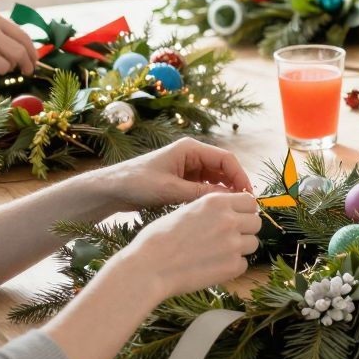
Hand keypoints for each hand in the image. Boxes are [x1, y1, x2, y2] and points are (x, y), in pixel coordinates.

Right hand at [0, 13, 38, 74]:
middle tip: (29, 70)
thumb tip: (24, 47)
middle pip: (21, 48)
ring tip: (0, 65)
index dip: (32, 49)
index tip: (35, 58)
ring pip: (12, 60)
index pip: (22, 34)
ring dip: (10, 66)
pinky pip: (1, 67)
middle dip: (29, 62)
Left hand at [85, 138, 252, 214]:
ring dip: (225, 192)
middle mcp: (192, 155)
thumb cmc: (137, 183)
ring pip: (216, 178)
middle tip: (244, 206)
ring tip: (232, 210)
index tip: (248, 196)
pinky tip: (216, 210)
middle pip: (224, 168)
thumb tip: (229, 200)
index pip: (226, 159)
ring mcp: (188, 167)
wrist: (111, 189)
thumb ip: (200, 193)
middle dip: (235, 185)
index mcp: (190, 149)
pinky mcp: (183, 179)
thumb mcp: (170, 190)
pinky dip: (212, 196)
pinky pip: (205, 186)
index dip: (240, 176)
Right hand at [110, 191, 263, 302]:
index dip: (244, 211)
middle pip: (256, 222)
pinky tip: (213, 267)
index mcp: (217, 202)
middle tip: (228, 238)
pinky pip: (243, 264)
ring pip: (253, 244)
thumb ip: (212, 210)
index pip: (250, 202)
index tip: (237, 218)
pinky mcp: (233, 266)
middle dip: (245, 229)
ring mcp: (234, 244)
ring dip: (240, 248)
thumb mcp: (186, 211)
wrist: (149, 267)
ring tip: (217, 253)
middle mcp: (229, 220)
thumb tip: (230, 212)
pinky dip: (232, 267)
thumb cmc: (159, 239)